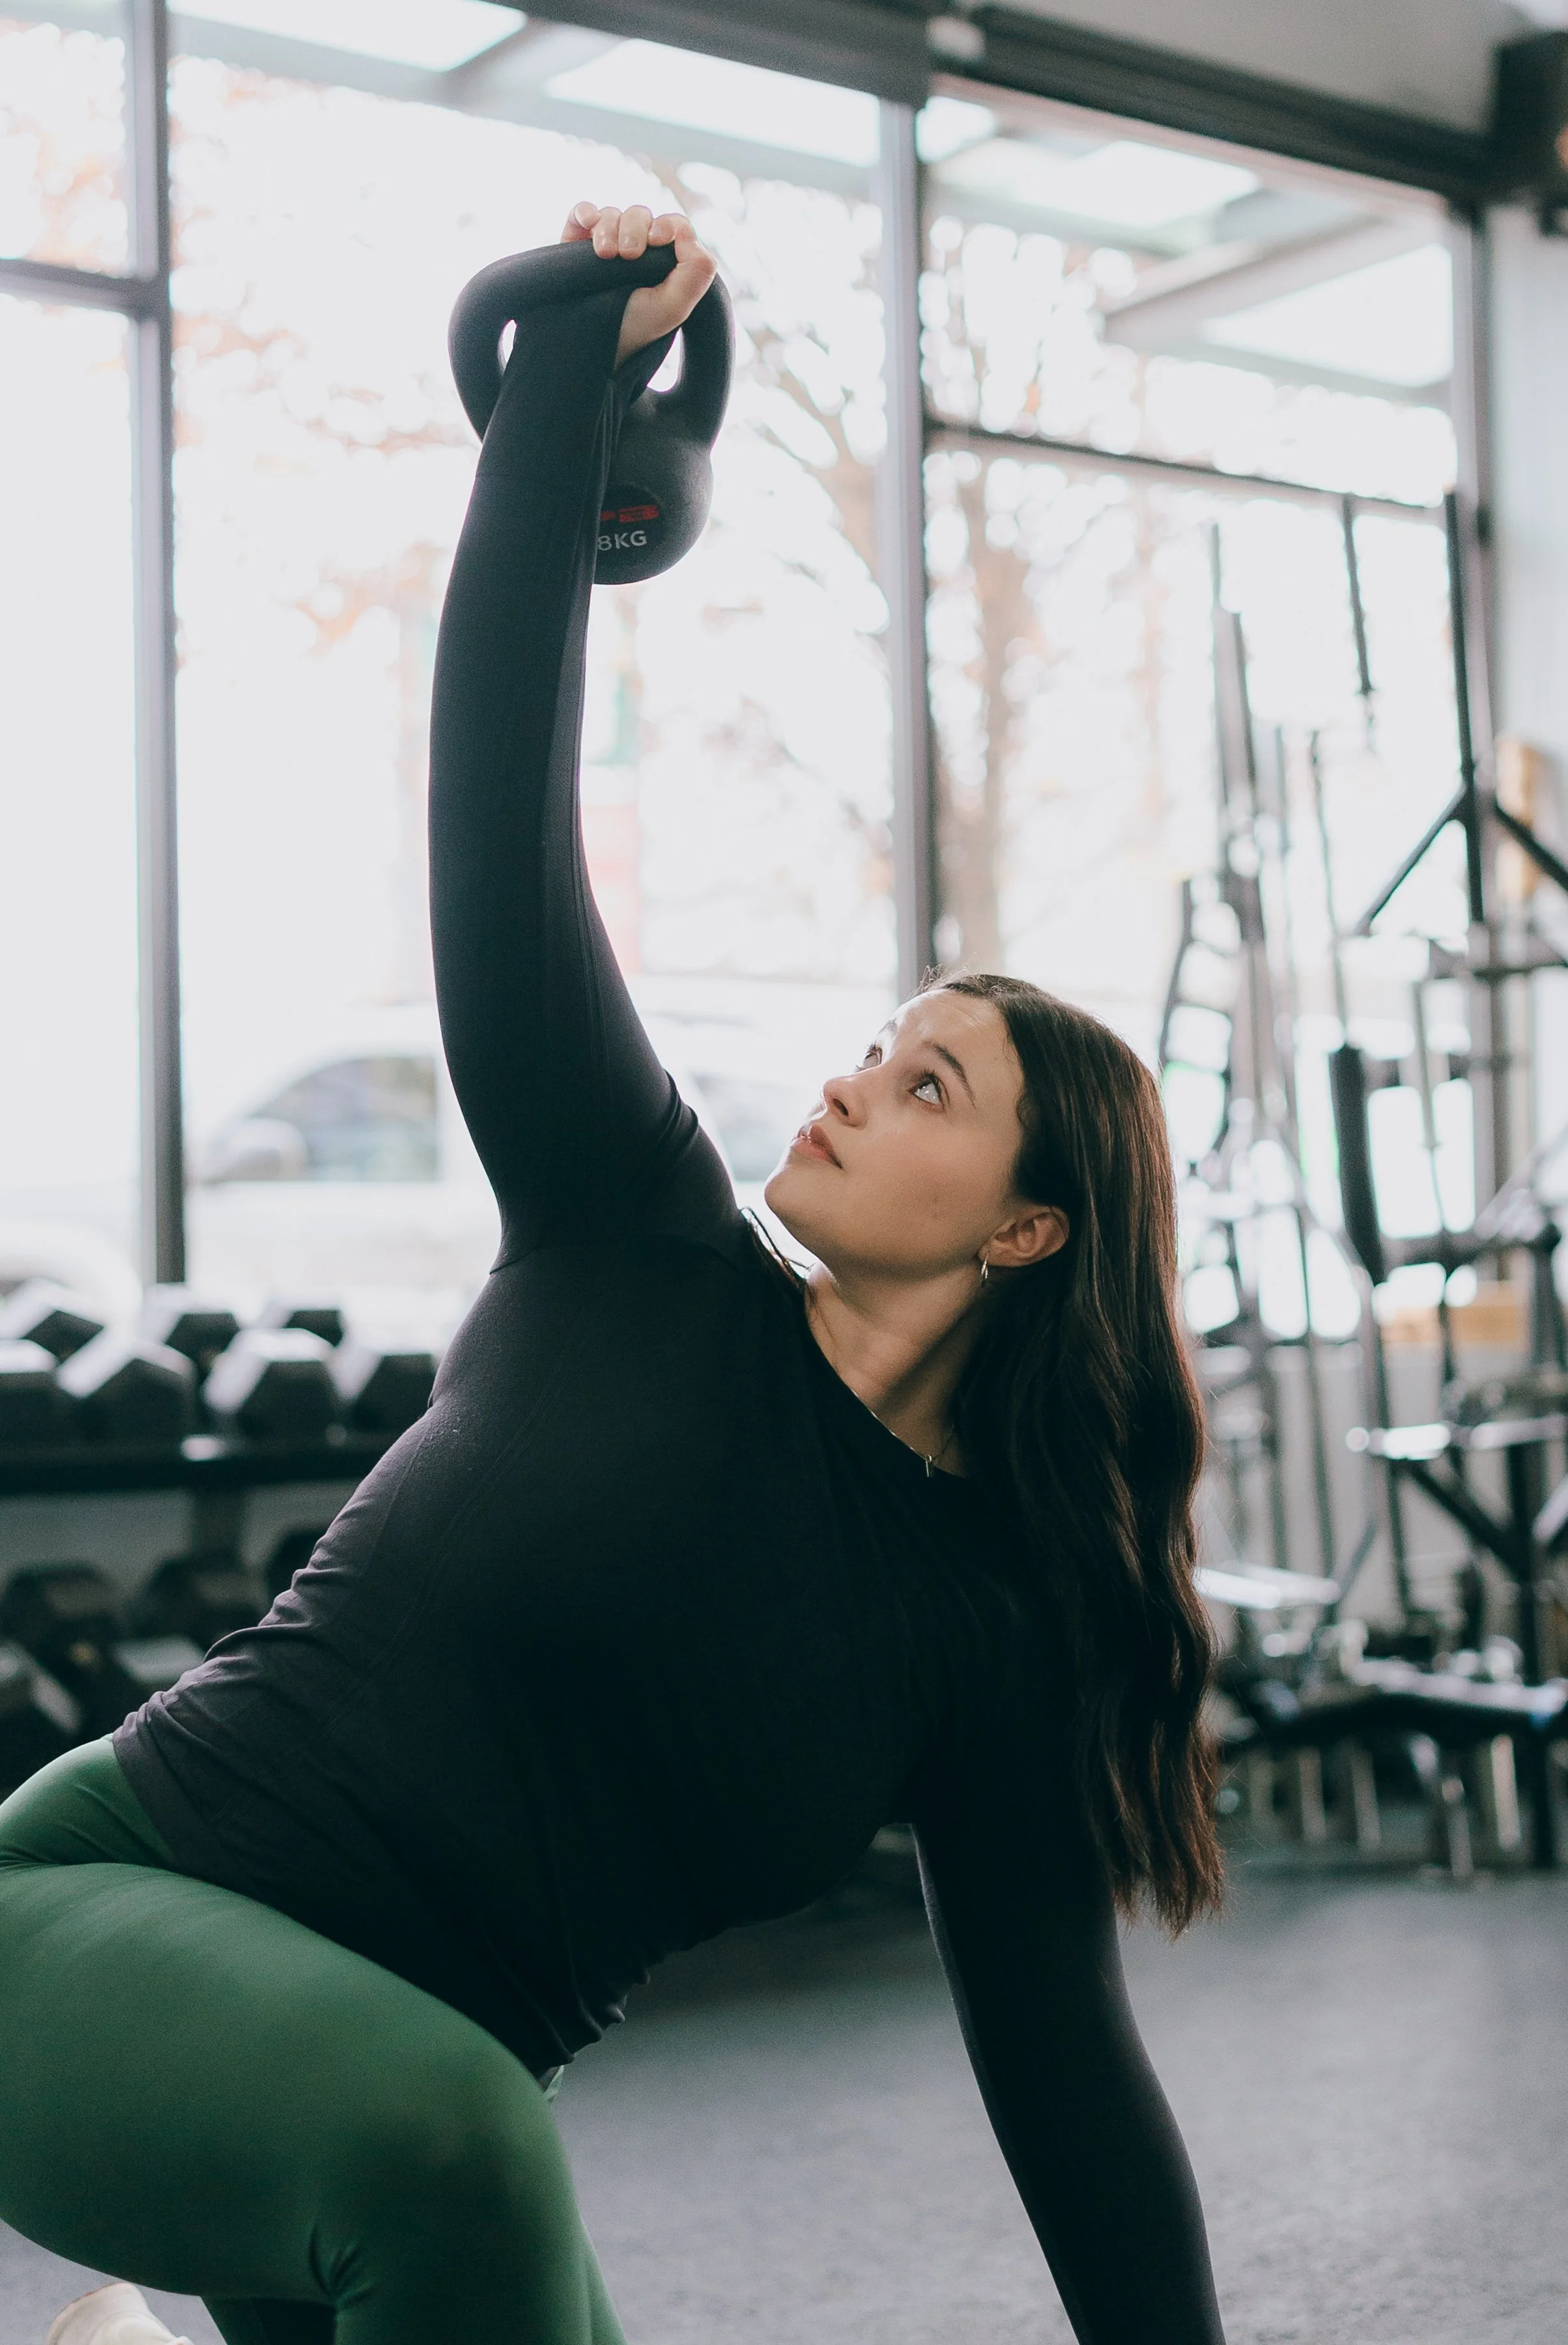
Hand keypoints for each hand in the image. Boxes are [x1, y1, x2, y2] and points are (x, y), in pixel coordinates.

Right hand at [561, 202, 716, 367]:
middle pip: (641, 215)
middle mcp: (638, 246)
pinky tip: (588, 223)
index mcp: (664, 259)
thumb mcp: (674, 307)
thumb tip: (685, 231)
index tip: (656, 241)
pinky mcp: (579, 241)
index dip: (666, 225)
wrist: (592, 341)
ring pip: (612, 214)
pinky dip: (585, 213)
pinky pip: (583, 213)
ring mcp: (608, 242)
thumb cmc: (636, 327)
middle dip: (635, 229)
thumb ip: (697, 271)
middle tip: (629, 255)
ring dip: (609, 228)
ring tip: (605, 255)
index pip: (672, 225)